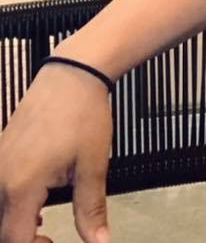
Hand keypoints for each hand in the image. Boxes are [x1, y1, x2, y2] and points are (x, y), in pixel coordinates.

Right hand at [0, 65, 113, 242]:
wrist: (72, 76)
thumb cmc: (84, 117)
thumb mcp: (93, 167)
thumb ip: (90, 209)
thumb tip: (99, 241)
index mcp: (21, 187)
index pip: (14, 239)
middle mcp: (0, 178)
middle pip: (2, 228)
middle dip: (23, 240)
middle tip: (49, 238)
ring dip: (15, 224)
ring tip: (43, 224)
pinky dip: (11, 204)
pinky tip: (36, 202)